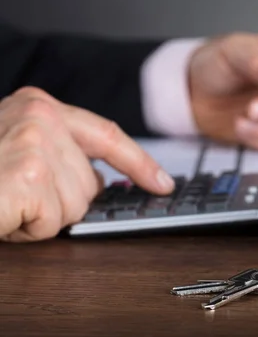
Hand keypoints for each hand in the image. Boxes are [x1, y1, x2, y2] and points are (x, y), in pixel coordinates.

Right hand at [0, 87, 173, 241]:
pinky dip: (27, 230)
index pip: (108, 136)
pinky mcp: (28, 177)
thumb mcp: (13, 148)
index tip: (164, 183)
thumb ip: (59, 153)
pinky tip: (6, 213)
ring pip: (75, 207)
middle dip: (58, 203)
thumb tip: (98, 182)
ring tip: (9, 202)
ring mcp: (36, 145)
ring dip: (40, 218)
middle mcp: (41, 118)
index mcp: (39, 105)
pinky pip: (52, 223)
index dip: (140, 164)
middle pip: (91, 183)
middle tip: (19, 196)